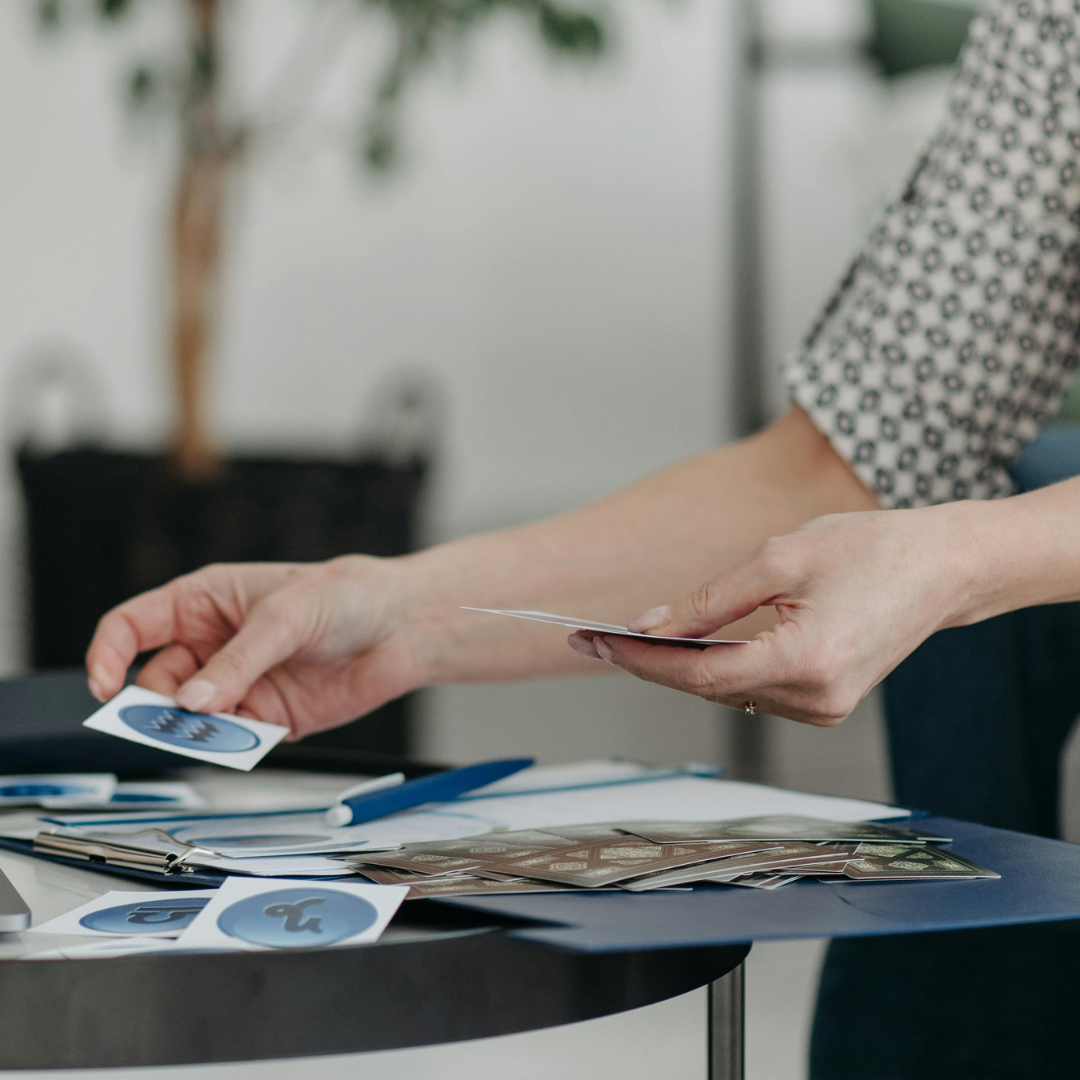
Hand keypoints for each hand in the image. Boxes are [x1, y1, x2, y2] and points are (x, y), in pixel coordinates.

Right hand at [85, 557, 420, 739]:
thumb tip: (192, 702)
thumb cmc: (343, 597)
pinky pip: (232, 740)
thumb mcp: (285, 617)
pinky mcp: (266, 717)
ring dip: (191, 731)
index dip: (108, 655)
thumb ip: (239, 661)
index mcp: (204, 603)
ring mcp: (237, 684)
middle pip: (154, 683)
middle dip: (153, 706)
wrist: (400, 627)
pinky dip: (231, 745)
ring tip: (213, 729)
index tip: (104, 686)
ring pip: (189, 718)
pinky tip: (250, 736)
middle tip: (168, 721)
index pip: (133, 627)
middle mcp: (213, 646)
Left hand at [568, 506, 982, 724]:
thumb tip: (650, 625)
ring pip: (727, 692)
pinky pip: (752, 690)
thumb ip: (709, 600)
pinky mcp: (826, 704)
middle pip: (707, 687)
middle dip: (649, 662)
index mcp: (807, 660)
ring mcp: (824, 708)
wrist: (942, 568)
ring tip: (630, 640)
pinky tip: (686, 647)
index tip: (594, 641)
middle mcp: (816, 698)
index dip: (640, 660)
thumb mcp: (780, 558)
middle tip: (595, 638)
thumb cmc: (871, 549)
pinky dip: (716, 669)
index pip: (699, 673)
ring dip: (680, 667)